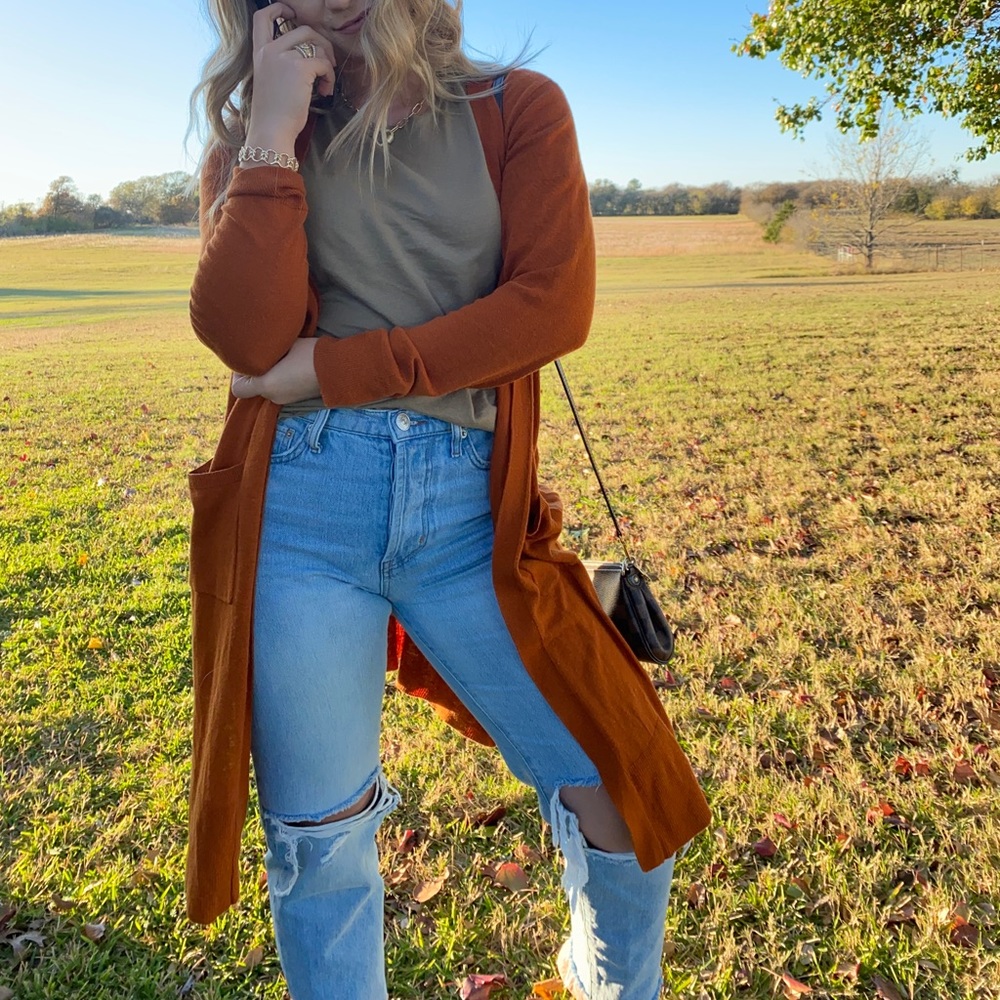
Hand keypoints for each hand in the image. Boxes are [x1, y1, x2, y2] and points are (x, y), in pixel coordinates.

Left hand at [231, 338, 319, 404]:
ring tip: (279, 360)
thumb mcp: (284, 345)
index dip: (237, 376)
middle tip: (263, 356)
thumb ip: (267, 350)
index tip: (246, 361)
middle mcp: (273, 397)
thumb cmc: (310, 354)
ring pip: (268, 388)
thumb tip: (259, 346)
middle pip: (254, 388)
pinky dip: (281, 380)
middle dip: (255, 373)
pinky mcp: (297, 398)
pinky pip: (281, 389)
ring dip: (269, 376)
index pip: (237, 389)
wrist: (338, 368)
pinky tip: (290, 367)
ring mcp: (286, 400)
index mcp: (266, 385)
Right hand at [245, 4, 336, 152]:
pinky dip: (330, 76)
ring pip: (316, 43)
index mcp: (259, 52)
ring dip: (328, 62)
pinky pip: (324, 63)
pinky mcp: (299, 68)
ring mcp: (283, 56)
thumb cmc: (274, 114)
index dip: (279, 9)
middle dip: (321, 43)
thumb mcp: (272, 81)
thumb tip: (310, 56)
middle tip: (328, 62)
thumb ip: (282, 64)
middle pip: (302, 28)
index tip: (292, 14)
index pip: (262, 17)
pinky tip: (326, 91)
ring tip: (326, 83)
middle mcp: (269, 50)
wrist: (271, 130)